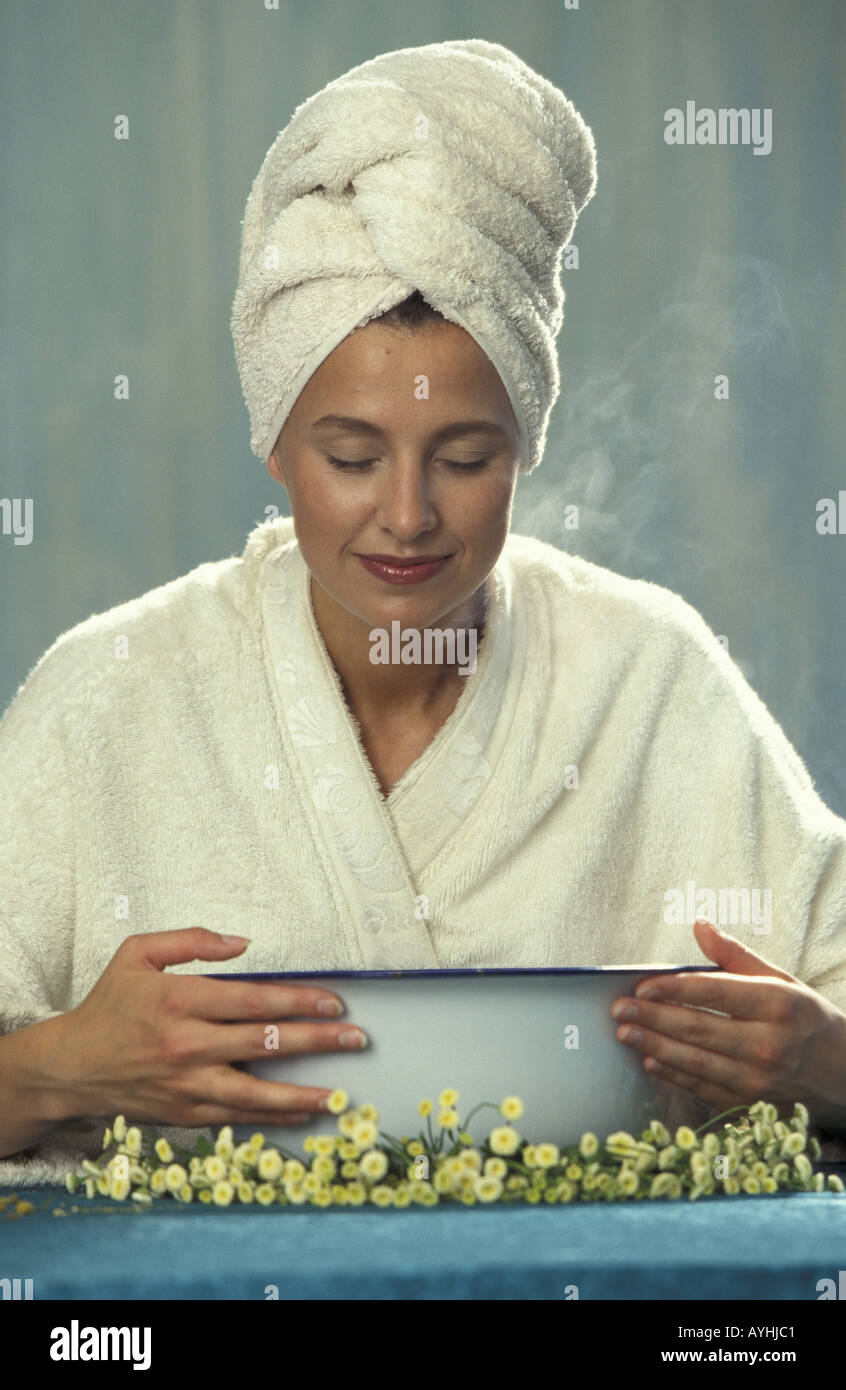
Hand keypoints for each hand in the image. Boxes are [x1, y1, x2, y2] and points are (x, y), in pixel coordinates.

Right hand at [43, 928, 366, 1129]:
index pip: (253, 1000)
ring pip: (255, 1091)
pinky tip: (303, 1112)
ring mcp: (186, 1083)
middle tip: (356, 1038)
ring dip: (303, 1091)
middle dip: (317, 1040)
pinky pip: (238, 1116)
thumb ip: (192, 940)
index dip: (298, 1000)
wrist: (70, 1066)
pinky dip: (273, 1116)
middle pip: (265, 1043)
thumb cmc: (110, 1005)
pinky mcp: (184, 1112)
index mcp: (179, 999)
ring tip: (341, 1092)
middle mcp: (185, 1044)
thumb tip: (244, 944)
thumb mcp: (138, 953)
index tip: (333, 1001)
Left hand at [610, 919, 845, 1127]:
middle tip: (619, 1010)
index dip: (674, 989)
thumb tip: (699, 924)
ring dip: (654, 1046)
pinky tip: (650, 1060)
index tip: (641, 986)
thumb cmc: (807, 1019)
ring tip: (624, 1033)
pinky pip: (703, 1087)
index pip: (715, 993)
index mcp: (778, 1004)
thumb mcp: (782, 980)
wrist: (844, 1075)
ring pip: (696, 1061)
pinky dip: (674, 1074)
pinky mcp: (750, 1104)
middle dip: (652, 1018)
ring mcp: (759, 1079)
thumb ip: (736, 955)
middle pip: (698, 1028)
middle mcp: (768, 1043)